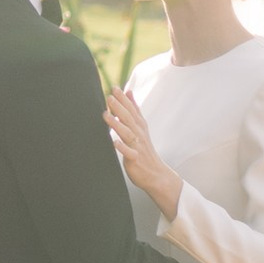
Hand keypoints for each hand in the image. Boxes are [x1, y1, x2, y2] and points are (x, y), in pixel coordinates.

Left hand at [104, 83, 182, 218]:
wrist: (157, 174)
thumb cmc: (145, 149)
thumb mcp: (141, 126)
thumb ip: (135, 109)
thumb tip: (129, 91)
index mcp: (140, 126)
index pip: (132, 110)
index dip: (124, 99)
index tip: (115, 88)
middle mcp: (139, 134)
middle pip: (129, 119)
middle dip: (119, 107)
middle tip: (110, 96)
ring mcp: (138, 147)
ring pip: (127, 133)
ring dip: (116, 124)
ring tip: (106, 115)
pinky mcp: (135, 159)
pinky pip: (129, 153)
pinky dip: (122, 147)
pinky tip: (114, 142)